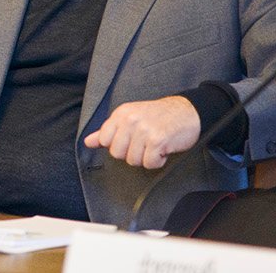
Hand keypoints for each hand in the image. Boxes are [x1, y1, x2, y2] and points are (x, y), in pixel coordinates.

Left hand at [84, 95, 200, 168]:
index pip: (104, 140)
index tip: (130, 141)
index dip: (117, 146)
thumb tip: (88, 142)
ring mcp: (143, 129)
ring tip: (154, 145)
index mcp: (121, 113)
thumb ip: (107, 131)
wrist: (188, 112)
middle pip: (117, 153)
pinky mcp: (158, 140)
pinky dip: (158, 161)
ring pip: (133, 160)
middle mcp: (130, 120)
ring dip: (146, 158)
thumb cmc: (158, 117)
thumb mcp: (130, 118)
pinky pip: (150, 163)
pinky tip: (163, 149)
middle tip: (144, 144)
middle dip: (131, 154)